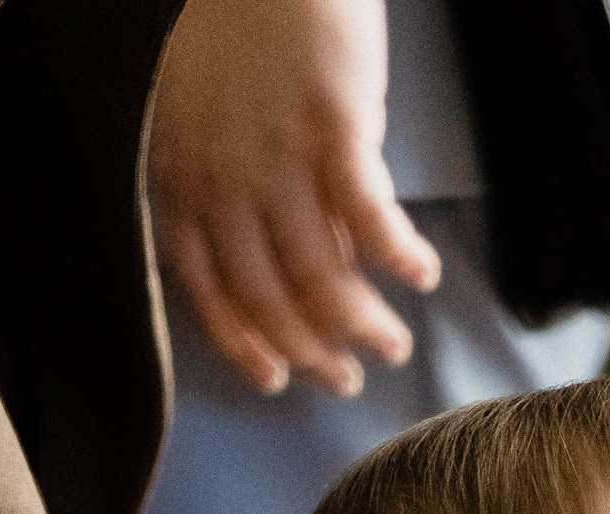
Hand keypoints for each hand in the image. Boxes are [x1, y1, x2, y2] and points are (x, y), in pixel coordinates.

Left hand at [152, 0, 440, 398]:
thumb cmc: (239, 20)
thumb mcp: (208, 114)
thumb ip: (245, 190)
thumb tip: (303, 255)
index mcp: (186, 175)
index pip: (208, 286)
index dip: (243, 342)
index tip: (276, 379)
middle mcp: (226, 179)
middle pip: (268, 296)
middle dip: (310, 353)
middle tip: (347, 380)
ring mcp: (280, 159)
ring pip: (321, 275)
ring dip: (362, 323)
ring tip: (394, 345)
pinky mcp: (335, 133)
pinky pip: (371, 219)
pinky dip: (399, 258)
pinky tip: (423, 277)